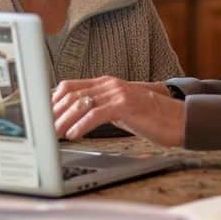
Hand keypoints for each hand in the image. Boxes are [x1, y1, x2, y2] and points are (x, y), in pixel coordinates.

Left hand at [52, 76, 185, 146]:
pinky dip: (81, 125)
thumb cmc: (151, 117)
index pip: (69, 86)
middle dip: (53, 113)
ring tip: (54, 135)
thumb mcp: (120, 110)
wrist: (179, 119)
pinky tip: (73, 135)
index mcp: (106, 83)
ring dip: (63, 121)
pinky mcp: (126, 105)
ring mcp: (118, 93)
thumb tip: (76, 119)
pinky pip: (96, 114)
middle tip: (43, 129)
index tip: (41, 117)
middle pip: (71, 94)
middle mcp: (110, 84)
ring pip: (81, 104)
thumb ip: (101, 108)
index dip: (52, 101)